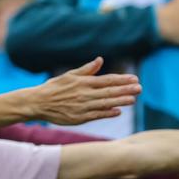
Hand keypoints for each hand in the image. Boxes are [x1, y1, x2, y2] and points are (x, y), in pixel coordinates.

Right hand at [23, 58, 139, 125]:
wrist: (38, 103)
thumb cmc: (54, 88)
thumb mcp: (70, 75)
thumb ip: (87, 69)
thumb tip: (100, 60)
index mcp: (83, 82)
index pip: (107, 80)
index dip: (122, 80)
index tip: (134, 78)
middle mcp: (85, 94)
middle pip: (109, 91)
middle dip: (125, 89)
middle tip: (139, 88)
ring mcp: (82, 106)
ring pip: (105, 103)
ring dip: (120, 101)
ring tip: (133, 99)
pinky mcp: (79, 118)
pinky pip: (96, 115)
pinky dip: (107, 113)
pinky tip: (118, 111)